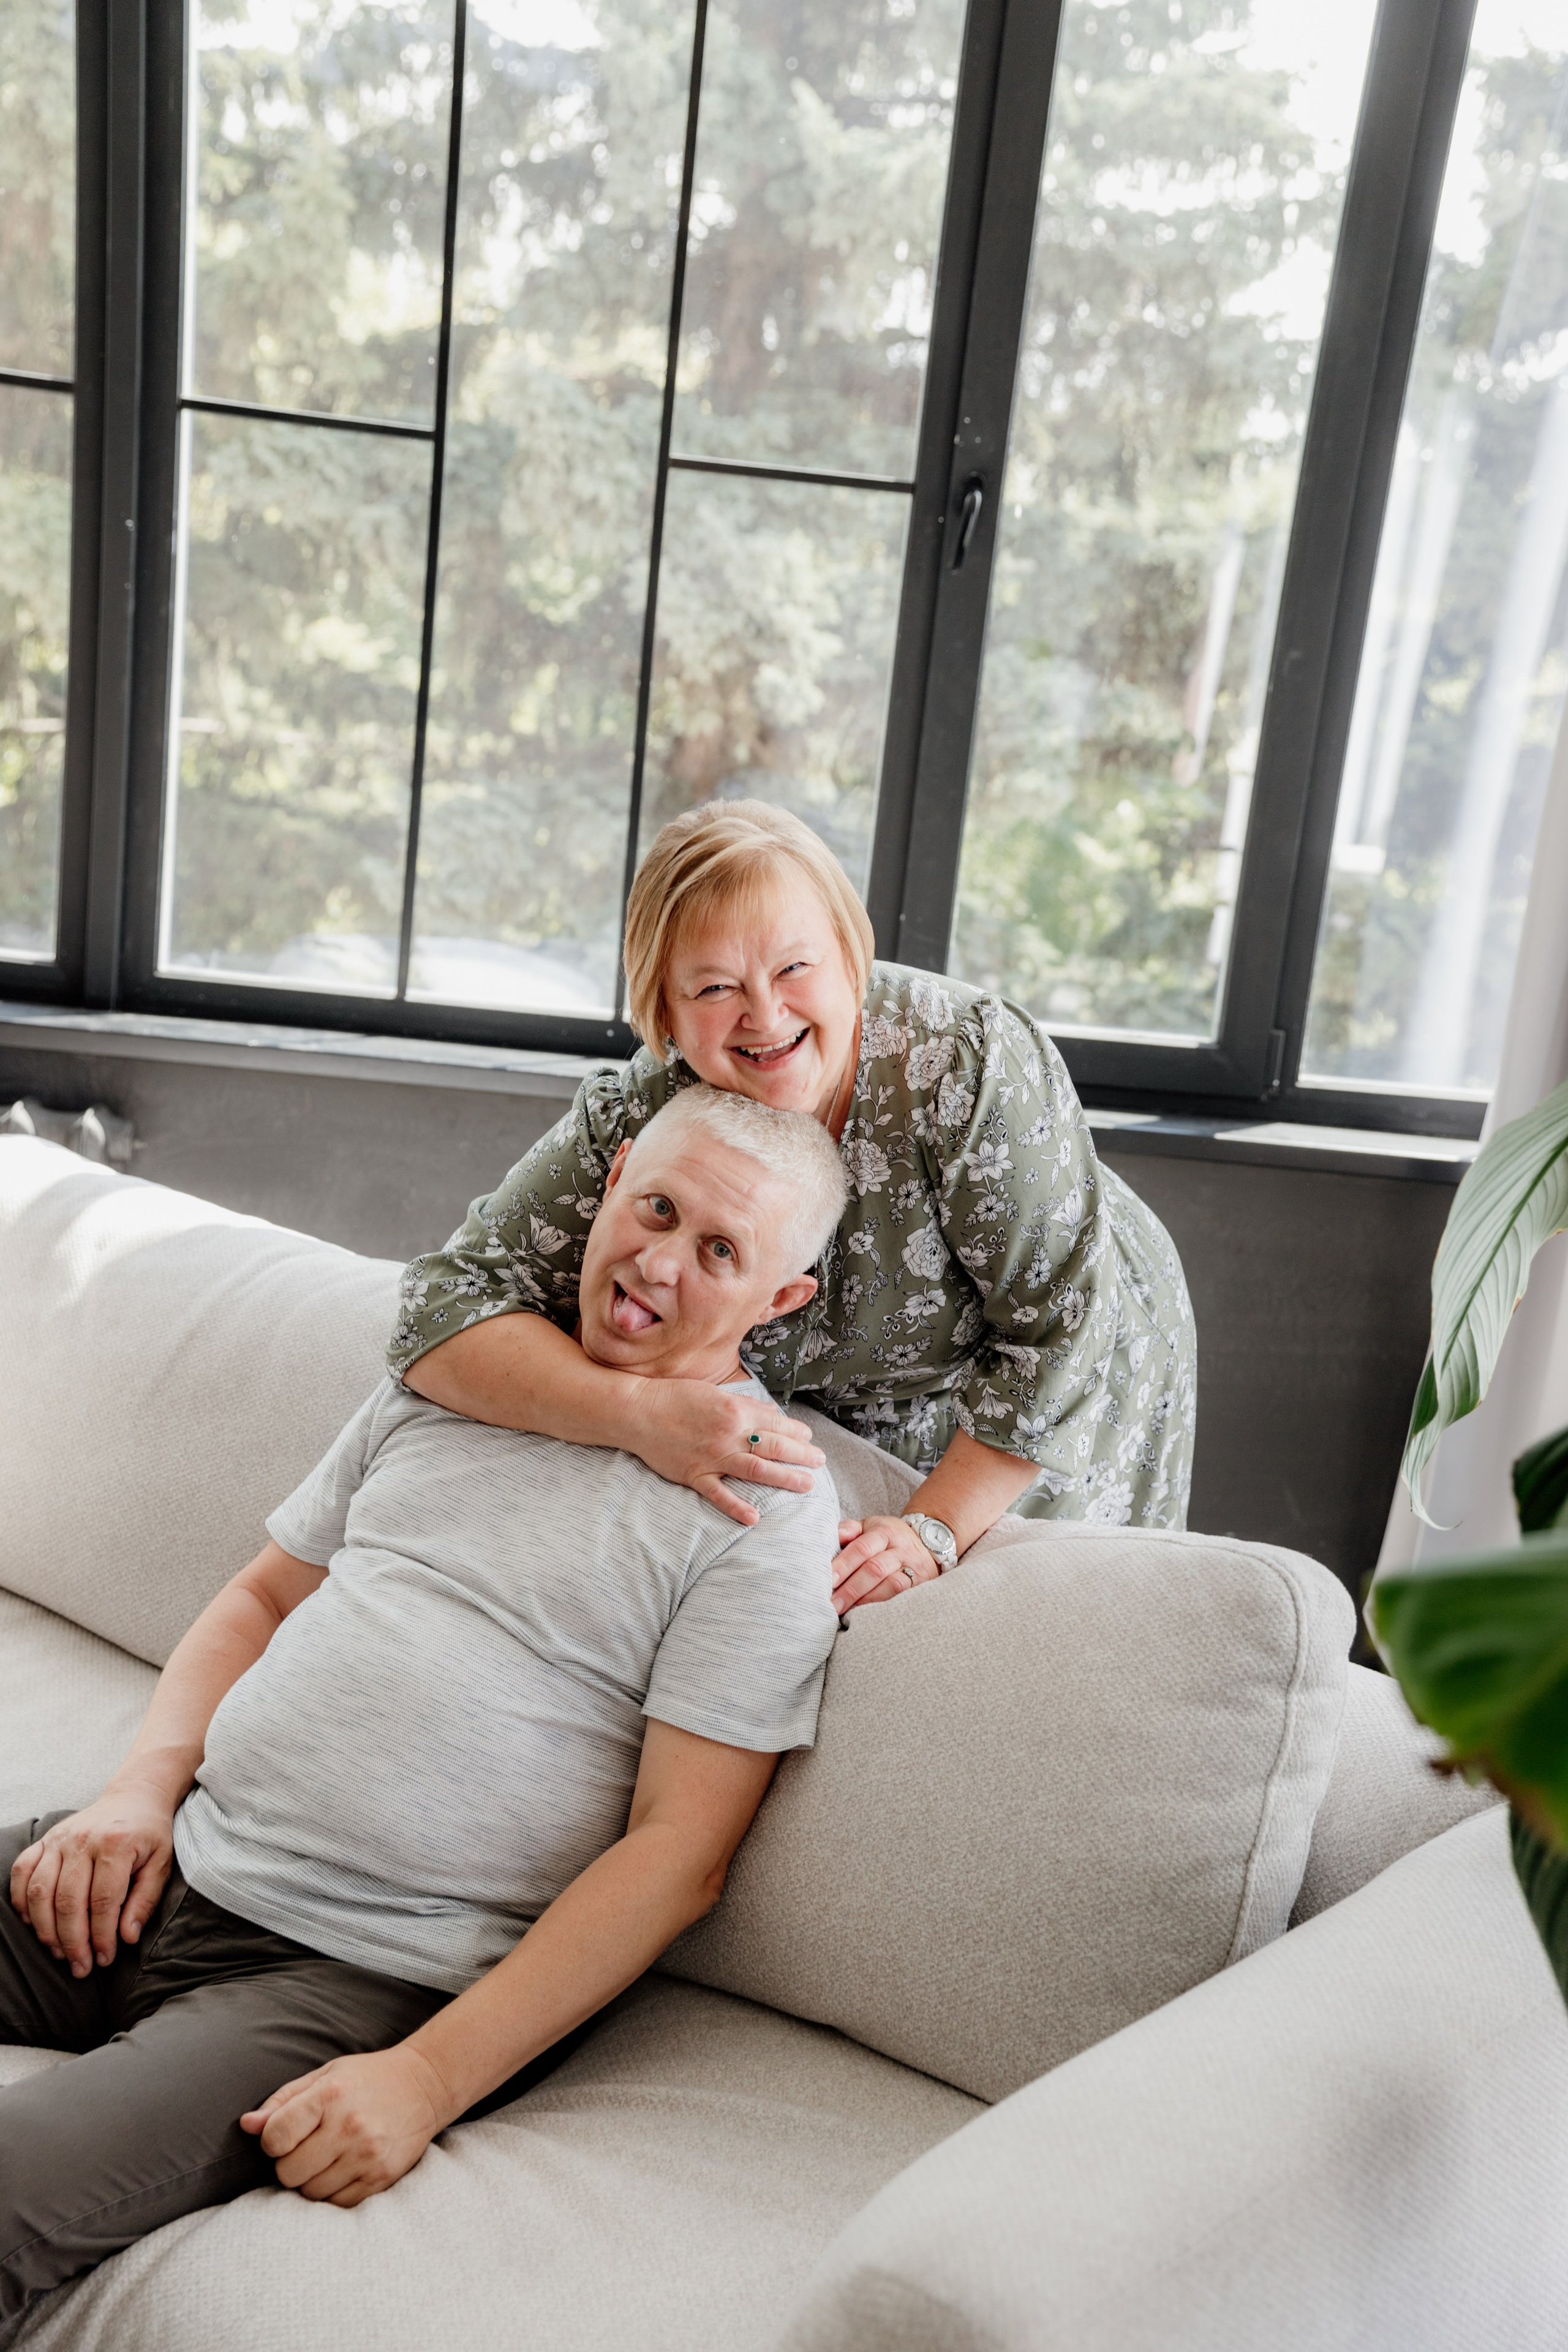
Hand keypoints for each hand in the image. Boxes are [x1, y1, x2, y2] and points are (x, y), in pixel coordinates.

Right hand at [9, 1784, 174, 1976]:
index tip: (104, 1959)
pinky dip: (22, 1902)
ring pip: (40, 1892)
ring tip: (60, 1953)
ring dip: (46, 1930)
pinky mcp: (44, 1839)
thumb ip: (145, 1900)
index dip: (102, 1936)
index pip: (104, 1901)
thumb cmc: (149, 1834)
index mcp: (116, 1844)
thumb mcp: (161, 1864)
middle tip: (81, 1967)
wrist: (134, 1796)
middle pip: (68, 1901)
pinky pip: (22, 1872)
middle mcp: (83, 1839)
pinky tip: (35, 1924)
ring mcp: (59, 1838)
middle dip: (73, 1942)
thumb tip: (127, 1938)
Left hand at [241, 2045, 452, 2207]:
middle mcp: (349, 2127)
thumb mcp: (324, 2075)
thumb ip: (282, 2101)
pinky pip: (337, 2203)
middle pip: (288, 2173)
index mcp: (330, 2096)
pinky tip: (344, 2168)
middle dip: (290, 2163)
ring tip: (329, 2156)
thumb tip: (246, 2126)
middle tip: (308, 2147)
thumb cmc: (366, 2078)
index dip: (272, 2141)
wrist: (425, 2085)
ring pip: (310, 2193)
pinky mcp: (382, 2178)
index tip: (285, 2134)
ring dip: (311, 2180)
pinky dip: (333, 2192)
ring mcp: (367, 2156)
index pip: (275, 2138)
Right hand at [634, 1381, 824, 1526]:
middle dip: (801, 1455)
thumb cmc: (675, 1397)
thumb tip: (772, 1413)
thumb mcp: (715, 1393)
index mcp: (734, 1411)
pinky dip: (736, 1507)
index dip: (797, 1432)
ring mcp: (711, 1458)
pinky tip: (754, 1518)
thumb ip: (746, 1405)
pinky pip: (718, 1495)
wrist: (638, 1412)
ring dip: (784, 1478)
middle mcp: (727, 1435)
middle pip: (773, 1447)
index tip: (809, 1438)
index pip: (775, 1424)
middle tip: (819, 1462)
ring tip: (807, 1485)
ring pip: (756, 1470)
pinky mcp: (694, 1476)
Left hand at [832, 1516, 939, 1610]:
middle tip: (832, 1604)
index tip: (828, 1581)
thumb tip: (836, 1536)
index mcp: (884, 1532)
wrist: (928, 1543)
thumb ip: (850, 1530)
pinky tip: (867, 1614)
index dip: (844, 1565)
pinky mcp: (922, 1585)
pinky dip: (883, 1606)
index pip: (862, 1548)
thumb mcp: (870, 1526)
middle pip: (875, 1569)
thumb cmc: (889, 1538)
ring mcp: (913, 1568)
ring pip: (891, 1585)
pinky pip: (902, 1597)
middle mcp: (900, 1549)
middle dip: (851, 1589)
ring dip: (866, 1600)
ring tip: (846, 1611)